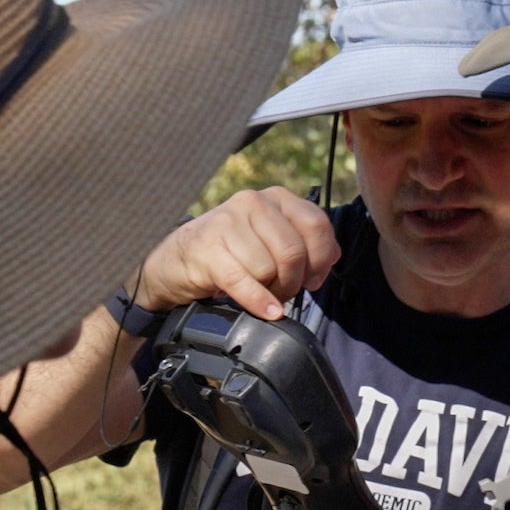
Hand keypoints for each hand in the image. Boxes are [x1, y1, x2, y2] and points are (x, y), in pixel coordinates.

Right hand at [133, 186, 338, 320]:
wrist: (177, 260)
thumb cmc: (232, 252)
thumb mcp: (271, 240)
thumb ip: (305, 243)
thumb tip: (332, 256)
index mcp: (275, 198)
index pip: (317, 224)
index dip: (322, 259)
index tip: (314, 278)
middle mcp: (252, 202)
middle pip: (294, 251)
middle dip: (293, 281)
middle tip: (283, 290)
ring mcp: (227, 222)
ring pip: (269, 268)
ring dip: (271, 291)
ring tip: (260, 290)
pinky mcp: (208, 248)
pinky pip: (244, 281)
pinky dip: (259, 301)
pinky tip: (267, 311)